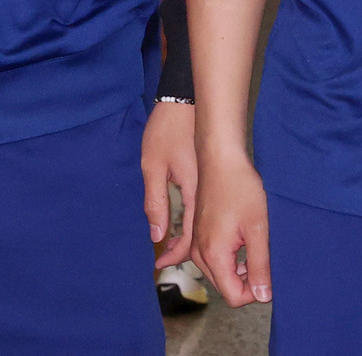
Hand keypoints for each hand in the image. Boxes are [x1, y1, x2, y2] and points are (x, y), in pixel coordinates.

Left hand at [141, 100, 196, 266]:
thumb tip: (157, 236)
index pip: (189, 235)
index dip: (176, 254)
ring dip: (189, 236)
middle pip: (200, 232)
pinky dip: (193, 220)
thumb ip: (155, 202)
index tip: (161, 264)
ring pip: (203, 220)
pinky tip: (182, 222)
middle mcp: (205, 191)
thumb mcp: (153, 165)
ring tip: (171, 245)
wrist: (185, 98)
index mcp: (193, 190)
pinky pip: (203, 206)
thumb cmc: (167, 129)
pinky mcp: (207, 174)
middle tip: (165, 258)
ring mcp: (208, 182)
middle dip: (184, 250)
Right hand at [191, 147, 271, 306]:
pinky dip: (225, 258)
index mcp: (213, 255)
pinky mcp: (197, 232)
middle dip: (246, 281)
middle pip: (224, 287)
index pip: (234, 296)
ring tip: (253, 244)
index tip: (268, 272)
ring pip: (217, 273)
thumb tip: (263, 296)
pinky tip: (236, 242)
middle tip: (263, 256)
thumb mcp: (257, 228)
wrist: (220, 157)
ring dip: (236, 269)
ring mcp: (196, 243)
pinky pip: (208, 257)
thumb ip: (260, 265)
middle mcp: (199, 253)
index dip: (255, 292)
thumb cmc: (239, 186)